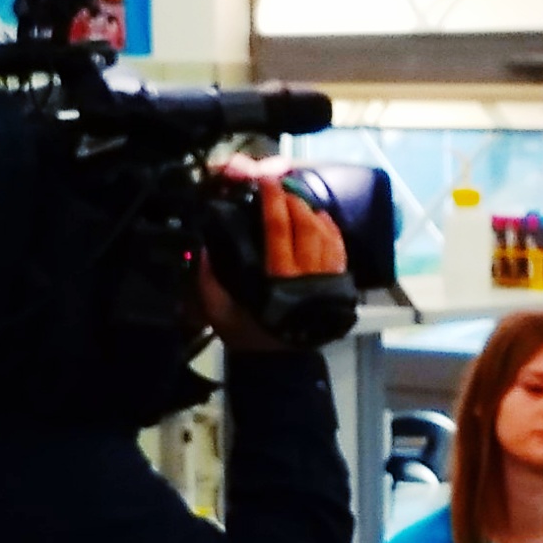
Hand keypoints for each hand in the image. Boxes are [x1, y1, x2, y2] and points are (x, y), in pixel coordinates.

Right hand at [200, 170, 340, 353]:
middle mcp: (307, 274)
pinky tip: (318, 215)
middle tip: (278, 185)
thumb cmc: (246, 333)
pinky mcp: (337, 282)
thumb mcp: (219, 310)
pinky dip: (329, 227)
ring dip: (310, 209)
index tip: (266, 179)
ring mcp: (326, 278)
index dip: (272, 200)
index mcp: (278, 279)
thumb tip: (204, 245)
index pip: (278, 229)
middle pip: (305, 224)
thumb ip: (209, 279)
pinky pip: (338, 247)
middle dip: (292, 199)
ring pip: (324, 233)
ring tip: (295, 197)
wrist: (277, 362)